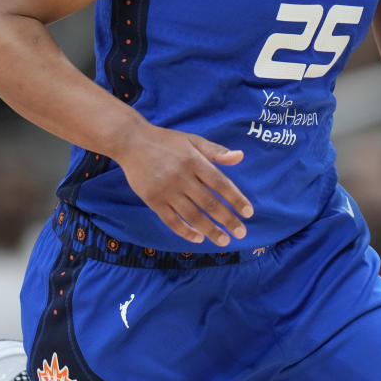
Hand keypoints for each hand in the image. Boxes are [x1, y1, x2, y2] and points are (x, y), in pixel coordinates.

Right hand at [114, 123, 253, 247]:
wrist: (131, 142)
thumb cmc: (166, 141)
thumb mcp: (193, 140)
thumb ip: (216, 151)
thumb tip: (240, 156)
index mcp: (194, 161)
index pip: (220, 184)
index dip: (236, 199)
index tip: (249, 213)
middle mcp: (182, 177)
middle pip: (209, 203)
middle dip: (227, 220)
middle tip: (241, 233)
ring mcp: (166, 190)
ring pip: (192, 215)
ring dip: (209, 230)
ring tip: (223, 240)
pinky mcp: (152, 200)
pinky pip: (171, 220)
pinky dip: (185, 231)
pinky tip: (198, 238)